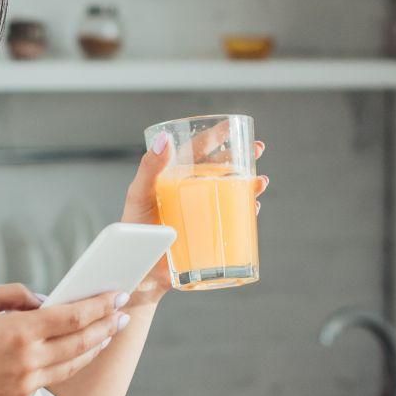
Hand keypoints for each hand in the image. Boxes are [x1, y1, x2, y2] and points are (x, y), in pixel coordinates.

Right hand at [0, 285, 126, 395]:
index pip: (74, 317)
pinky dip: (55, 367)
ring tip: (104, 336)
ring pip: (71, 366)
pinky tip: (61, 356)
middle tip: (121, 316)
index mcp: (19, 331)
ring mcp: (26, 387)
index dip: (100, 306)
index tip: (116, 296)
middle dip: (106, 327)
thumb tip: (44, 301)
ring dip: (91, 349)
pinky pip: (46, 382)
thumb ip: (14, 295)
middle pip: (82, 343)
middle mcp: (28, 361)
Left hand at [119, 134, 268, 303]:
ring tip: (261, 181)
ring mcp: (200, 213)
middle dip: (241, 158)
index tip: (233, 125)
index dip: (215, 136)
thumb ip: (149, 167)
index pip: (196, 150)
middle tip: (257, 149)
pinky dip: (245, 212)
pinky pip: (231, 219)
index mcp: (173, 177)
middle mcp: (189, 192)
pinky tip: (252, 208)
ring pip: (230, 193)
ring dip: (249, 185)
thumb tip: (165, 138)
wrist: (141, 271)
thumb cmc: (134, 230)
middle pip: (220, 169)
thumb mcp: (139, 195)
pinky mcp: (208, 233)